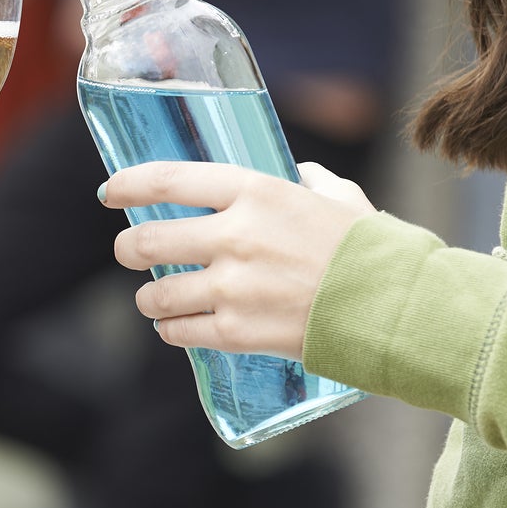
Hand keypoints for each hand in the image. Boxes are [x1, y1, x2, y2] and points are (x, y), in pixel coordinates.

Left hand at [102, 161, 375, 359]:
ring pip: (157, 292)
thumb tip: (295, 175)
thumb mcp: (338, 198)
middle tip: (129, 250)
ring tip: (154, 297)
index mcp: (255, 192)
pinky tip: (174, 326)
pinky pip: (179, 331)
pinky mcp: (239, 333)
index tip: (109, 191)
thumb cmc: (371, 249)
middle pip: (149, 239)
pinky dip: (171, 329)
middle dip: (129, 247)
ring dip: (149, 296)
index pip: (169, 180)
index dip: (128, 184)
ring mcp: (233, 287)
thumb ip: (307, 182)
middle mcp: (235, 236)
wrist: (397, 308)